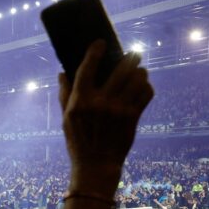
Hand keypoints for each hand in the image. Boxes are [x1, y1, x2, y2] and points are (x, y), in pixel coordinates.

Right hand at [58, 41, 153, 195]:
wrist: (95, 165)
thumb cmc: (78, 142)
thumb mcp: (66, 119)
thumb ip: (64, 95)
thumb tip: (61, 73)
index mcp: (80, 102)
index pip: (87, 68)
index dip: (95, 52)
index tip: (101, 43)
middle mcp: (100, 103)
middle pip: (122, 68)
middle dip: (130, 58)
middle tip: (133, 55)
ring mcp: (118, 110)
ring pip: (138, 78)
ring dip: (141, 71)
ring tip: (140, 70)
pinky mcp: (132, 117)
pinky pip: (146, 93)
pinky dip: (147, 87)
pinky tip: (143, 87)